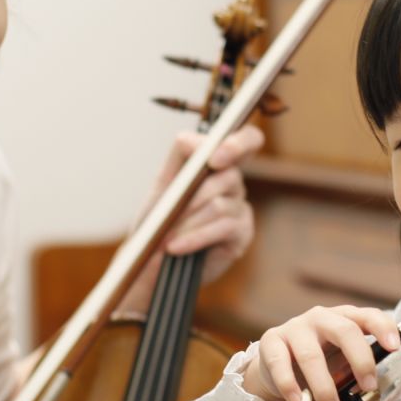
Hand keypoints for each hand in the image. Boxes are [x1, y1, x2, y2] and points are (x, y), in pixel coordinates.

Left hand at [120, 126, 263, 313]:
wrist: (152, 260)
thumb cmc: (157, 220)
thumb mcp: (164, 182)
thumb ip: (181, 157)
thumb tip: (196, 143)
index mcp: (217, 162)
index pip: (247, 140)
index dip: (238, 145)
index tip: (215, 160)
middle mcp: (233, 181)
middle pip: (228, 175)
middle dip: (194, 194)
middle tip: (171, 207)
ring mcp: (240, 207)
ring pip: (218, 205)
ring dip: (187, 221)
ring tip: (166, 236)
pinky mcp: (243, 232)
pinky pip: (222, 228)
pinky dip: (194, 237)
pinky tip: (176, 247)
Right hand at [242, 304, 399, 400]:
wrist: (275, 365)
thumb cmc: (317, 364)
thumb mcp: (341, 372)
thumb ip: (358, 388)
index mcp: (344, 320)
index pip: (367, 316)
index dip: (383, 328)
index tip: (395, 346)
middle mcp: (321, 318)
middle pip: (344, 330)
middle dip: (360, 360)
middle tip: (368, 388)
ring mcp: (294, 328)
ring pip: (311, 354)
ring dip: (324, 387)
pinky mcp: (271, 341)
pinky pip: (280, 362)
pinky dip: (289, 385)